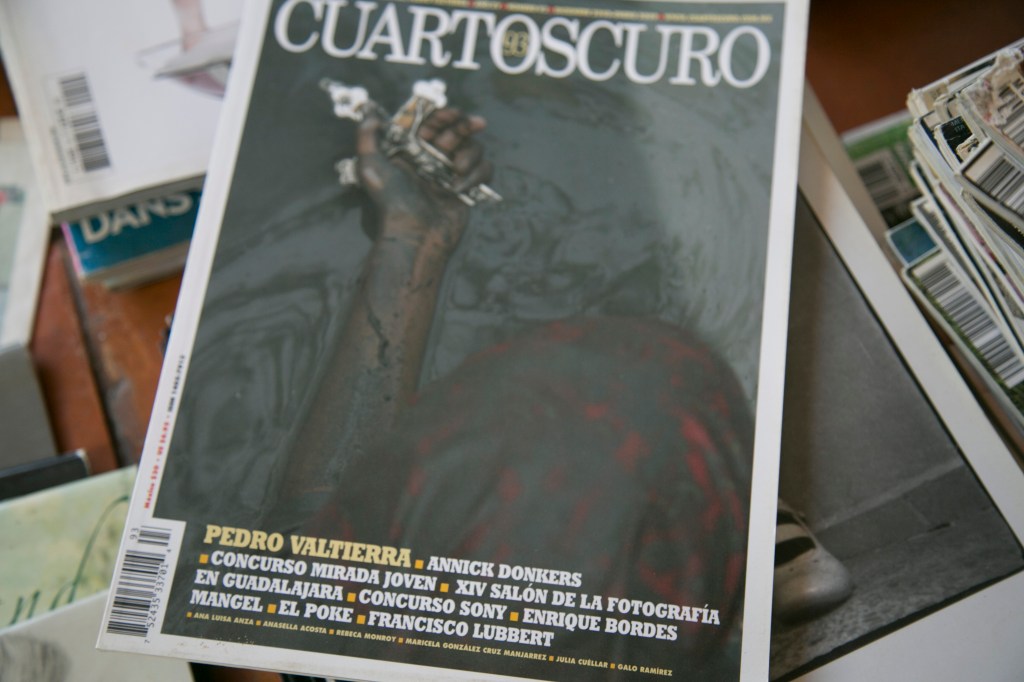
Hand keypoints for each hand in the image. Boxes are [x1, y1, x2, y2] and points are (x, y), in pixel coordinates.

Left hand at [356, 107, 492, 253]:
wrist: (414, 235)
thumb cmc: (392, 201)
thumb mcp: (370, 165)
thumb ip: (366, 136)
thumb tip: (370, 114)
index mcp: (413, 151)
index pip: (432, 124)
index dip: (443, 115)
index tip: (452, 113)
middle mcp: (433, 160)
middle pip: (458, 131)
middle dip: (466, 125)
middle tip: (477, 123)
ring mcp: (452, 174)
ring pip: (474, 149)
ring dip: (470, 154)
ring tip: (456, 168)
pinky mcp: (468, 189)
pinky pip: (484, 171)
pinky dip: (476, 175)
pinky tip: (458, 189)